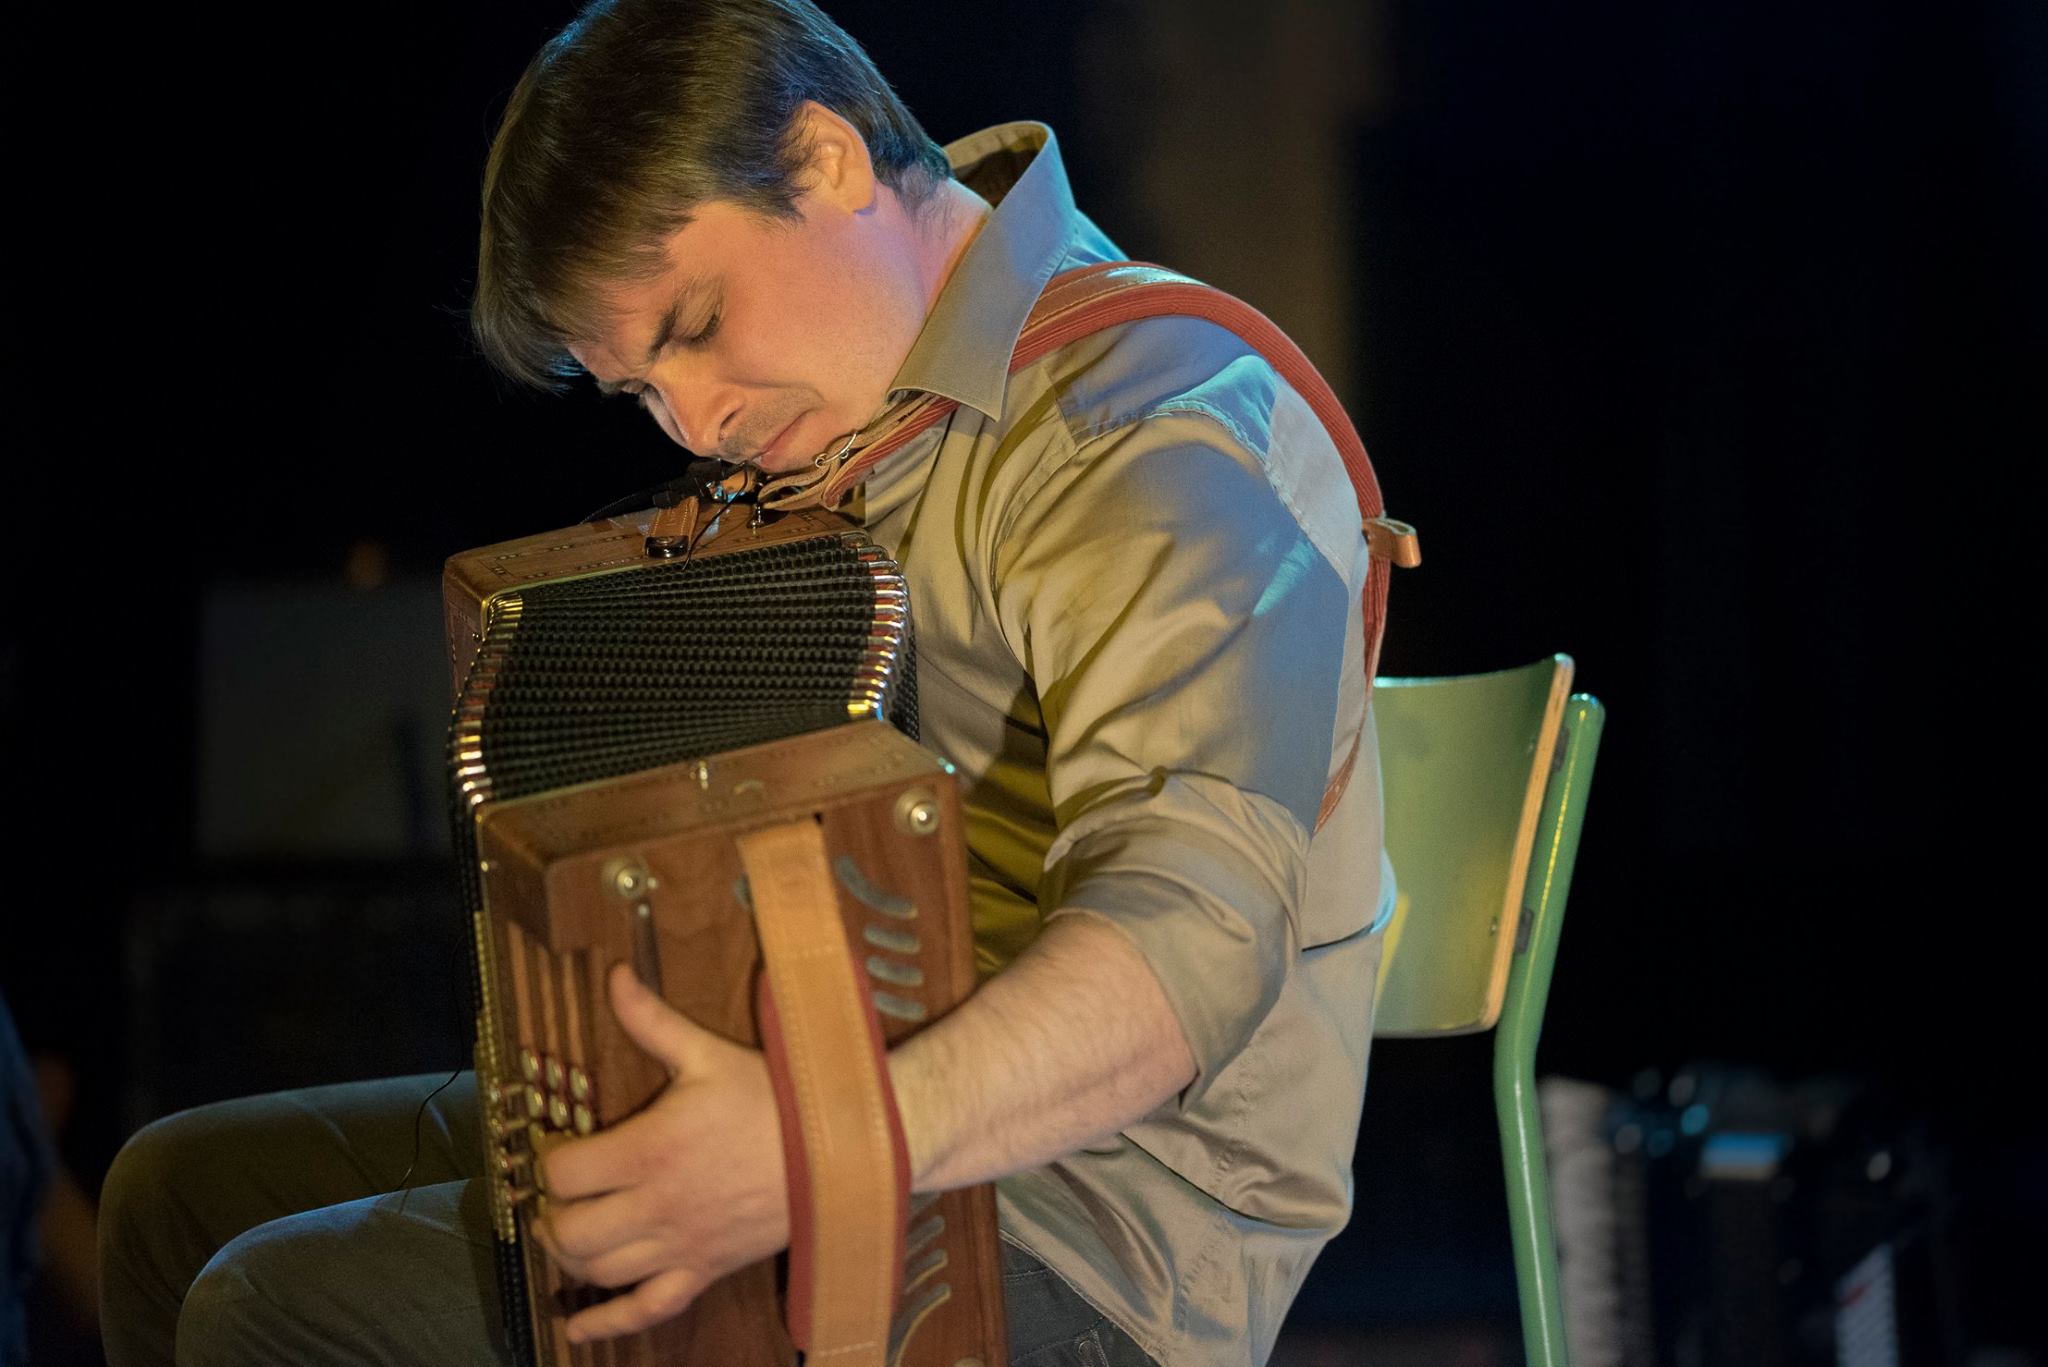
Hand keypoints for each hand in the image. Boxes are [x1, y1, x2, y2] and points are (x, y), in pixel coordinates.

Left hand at [532, 961, 789, 1343]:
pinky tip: (577, 1328)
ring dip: (573, 1254)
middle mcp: (656, 1206)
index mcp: (649, 1149)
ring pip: (598, 1270)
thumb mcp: (708, 1053)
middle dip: (554, 1213)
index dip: (551, 1160)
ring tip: (573, 1229)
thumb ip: (652, 1020)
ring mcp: (680, 1245)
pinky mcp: (705, 1270)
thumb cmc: (774, 1098)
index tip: (561, 1147)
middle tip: (563, 1193)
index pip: (564, 1172)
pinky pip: (645, 1310)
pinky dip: (605, 1325)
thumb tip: (614, 975)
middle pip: (570, 1230)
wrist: (839, 1147)